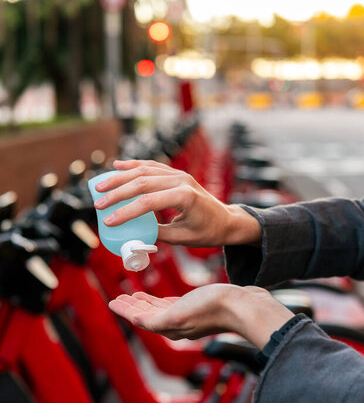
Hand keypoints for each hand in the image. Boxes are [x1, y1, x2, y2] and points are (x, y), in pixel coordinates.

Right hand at [94, 159, 260, 246]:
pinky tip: (118, 165)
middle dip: (117, 192)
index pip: (148, 202)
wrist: (227, 220)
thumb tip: (131, 236)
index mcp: (185, 196)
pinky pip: (152, 166)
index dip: (126, 211)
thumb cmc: (208, 232)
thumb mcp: (182, 238)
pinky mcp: (176, 173)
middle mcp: (181, 180)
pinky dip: (134, 165)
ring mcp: (179, 174)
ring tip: (100, 185)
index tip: (108, 220)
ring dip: (120, 177)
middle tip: (98, 203)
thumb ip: (157, 234)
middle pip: (142, 182)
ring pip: (144, 170)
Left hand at [108, 284, 292, 348]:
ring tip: (133, 295)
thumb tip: (135, 320)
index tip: (112, 302)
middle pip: (147, 315)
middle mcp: (177, 324)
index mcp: (171, 327)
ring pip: (158, 310)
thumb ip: (157, 319)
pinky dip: (160, 300)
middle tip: (118, 297)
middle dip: (132, 306)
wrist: (244, 306)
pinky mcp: (198, 306)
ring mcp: (188, 316)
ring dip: (144, 302)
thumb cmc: (214, 308)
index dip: (125, 311)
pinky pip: (172, 304)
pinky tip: (157, 296)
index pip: (141, 319)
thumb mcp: (180, 312)